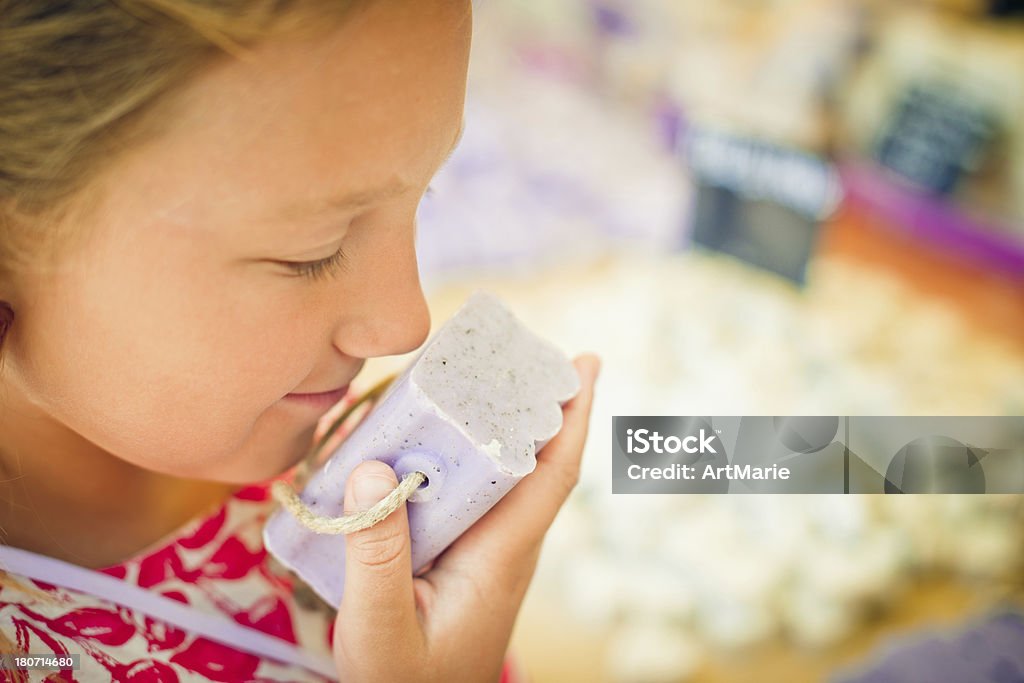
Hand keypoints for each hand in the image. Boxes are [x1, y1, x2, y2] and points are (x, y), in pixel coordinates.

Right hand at [331, 354, 599, 681]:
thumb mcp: (380, 627)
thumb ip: (376, 553)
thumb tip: (376, 464)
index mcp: (501, 555)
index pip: (552, 473)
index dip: (573, 415)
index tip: (589, 363)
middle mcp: (504, 544)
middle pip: (530, 459)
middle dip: (531, 400)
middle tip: (514, 345)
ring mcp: (485, 549)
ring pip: (499, 472)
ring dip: (494, 422)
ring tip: (468, 374)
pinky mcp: (463, 556)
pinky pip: (468, 492)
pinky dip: (458, 453)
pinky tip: (426, 437)